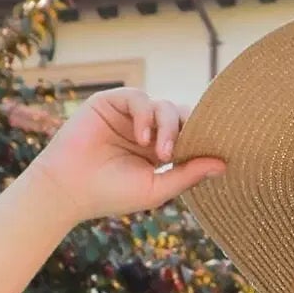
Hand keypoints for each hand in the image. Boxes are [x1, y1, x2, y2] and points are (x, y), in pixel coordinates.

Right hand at [23, 88, 225, 224]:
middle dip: (186, 131)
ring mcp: (129, 116)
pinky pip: (138, 98)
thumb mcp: (158, 188)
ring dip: (167, 126)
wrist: (69, 189)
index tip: (214, 150)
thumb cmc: (112, 194)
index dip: (202, 138)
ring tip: (159, 153)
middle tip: (177, 155)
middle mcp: (147, 130)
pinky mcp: (110, 102)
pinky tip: (142, 138)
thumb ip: (188, 174)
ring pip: (163, 106)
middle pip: (181, 116)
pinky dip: (145, 115)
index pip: (190, 134)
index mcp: (160, 150)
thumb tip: (224, 164)